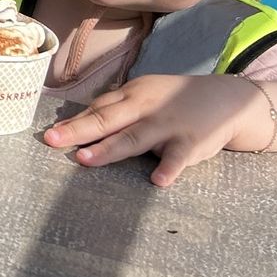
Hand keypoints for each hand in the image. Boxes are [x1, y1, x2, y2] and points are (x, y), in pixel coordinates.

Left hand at [43, 73, 270, 186]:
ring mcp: (168, 125)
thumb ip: (115, 108)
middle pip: (108, 119)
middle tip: (52, 141)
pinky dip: (169, 169)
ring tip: (86, 159)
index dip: (73, 121)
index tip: (50, 134)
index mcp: (131, 95)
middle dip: (79, 131)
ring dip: (110, 149)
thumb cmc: (174, 100)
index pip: (98, 108)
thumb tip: (78, 120)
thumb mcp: (143, 96)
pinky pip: (178, 158)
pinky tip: (157, 181)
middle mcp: (145, 107)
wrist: (226, 98)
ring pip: (135, 138)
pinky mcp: (191, 143)